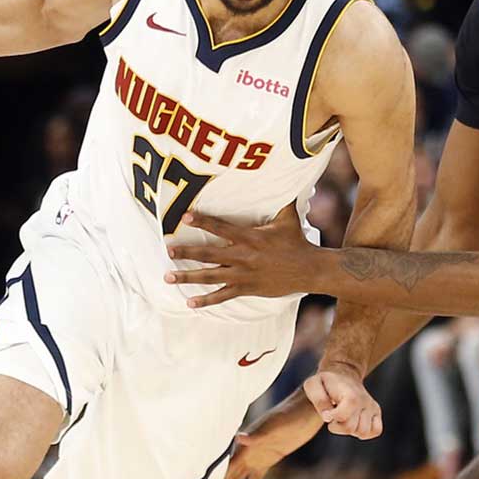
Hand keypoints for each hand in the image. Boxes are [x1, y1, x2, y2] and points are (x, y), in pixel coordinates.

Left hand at [165, 205, 320, 307]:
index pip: (221, 227)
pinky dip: (206, 300)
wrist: (309, 269)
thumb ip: (280, 198)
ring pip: (210, 276)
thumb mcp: (288, 217)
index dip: (203, 220)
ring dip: (188, 277)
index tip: (184, 216)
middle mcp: (243, 256)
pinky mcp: (247, 288)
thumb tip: (285, 176)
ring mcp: (243, 274)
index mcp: (250, 237)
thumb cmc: (297, 241)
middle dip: (187, 252)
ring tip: (168, 277)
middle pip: (208, 253)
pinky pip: (223, 295)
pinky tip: (190, 302)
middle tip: (168, 251)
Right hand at [213, 395, 322, 478]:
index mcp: (246, 443)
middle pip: (229, 472)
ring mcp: (258, 455)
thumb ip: (256, 436)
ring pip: (239, 476)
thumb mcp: (273, 426)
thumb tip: (238, 438)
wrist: (304, 413)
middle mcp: (248, 450)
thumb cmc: (288, 416)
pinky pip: (256, 476)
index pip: (227, 464)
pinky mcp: (270, 459)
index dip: (215, 476)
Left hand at [303, 363, 381, 439]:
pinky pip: (376, 431)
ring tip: (344, 420)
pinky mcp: (376, 412)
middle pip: (351, 427)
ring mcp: (371, 406)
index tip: (327, 413)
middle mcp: (364, 400)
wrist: (342, 374)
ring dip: (350, 431)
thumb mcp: (313, 385)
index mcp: (349, 393)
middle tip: (332, 417)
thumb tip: (328, 417)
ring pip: (363, 432)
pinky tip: (354, 424)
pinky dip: (364, 433)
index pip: (343, 415)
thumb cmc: (325, 382)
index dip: (332, 418)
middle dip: (337, 427)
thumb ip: (319, 400)